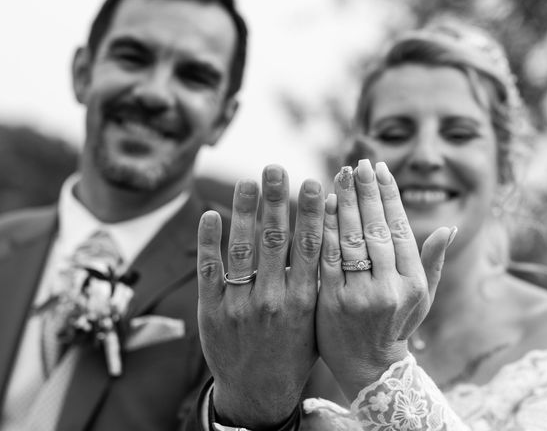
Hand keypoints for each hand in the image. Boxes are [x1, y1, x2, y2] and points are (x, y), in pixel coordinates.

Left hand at [197, 165, 323, 427]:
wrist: (258, 392)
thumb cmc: (294, 353)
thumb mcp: (315, 323)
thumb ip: (317, 285)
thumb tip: (325, 240)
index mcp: (302, 301)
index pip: (307, 247)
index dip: (310, 213)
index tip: (313, 183)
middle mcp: (271, 300)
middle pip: (274, 239)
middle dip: (276, 200)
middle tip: (276, 168)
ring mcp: (238, 304)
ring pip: (241, 249)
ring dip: (243, 211)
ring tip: (247, 181)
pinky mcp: (211, 310)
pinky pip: (208, 270)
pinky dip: (208, 241)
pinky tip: (210, 214)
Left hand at [316, 159, 452, 400]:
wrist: (368, 368)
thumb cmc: (396, 326)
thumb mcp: (422, 299)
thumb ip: (432, 263)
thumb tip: (448, 228)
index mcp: (413, 283)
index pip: (400, 229)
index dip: (390, 196)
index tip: (380, 169)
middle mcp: (390, 288)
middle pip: (376, 229)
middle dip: (367, 191)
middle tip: (358, 163)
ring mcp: (360, 296)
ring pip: (352, 239)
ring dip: (347, 203)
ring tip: (340, 175)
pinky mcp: (332, 302)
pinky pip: (329, 258)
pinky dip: (326, 228)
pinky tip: (325, 205)